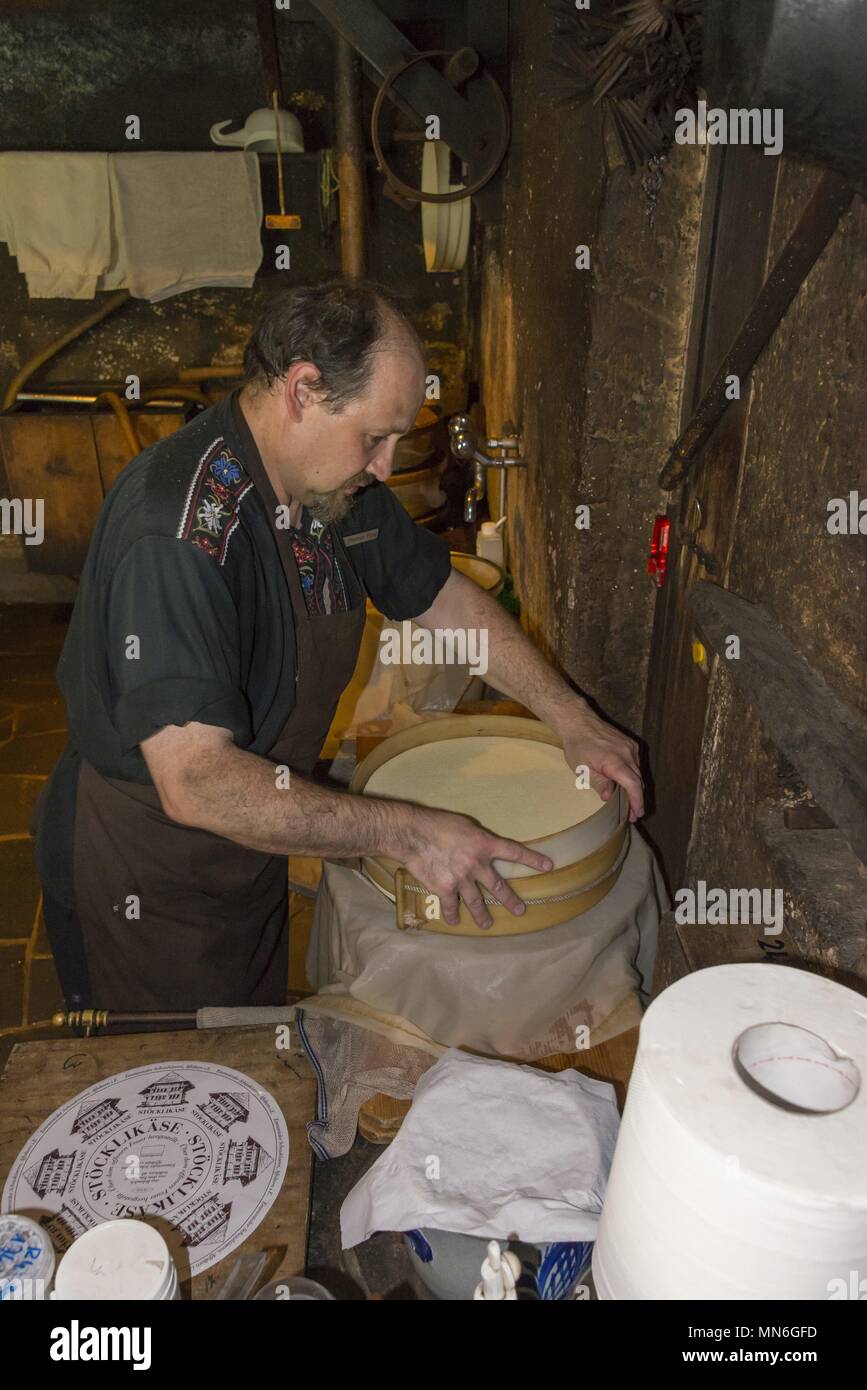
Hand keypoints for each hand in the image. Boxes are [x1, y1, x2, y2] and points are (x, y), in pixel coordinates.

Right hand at [397, 807, 552, 930]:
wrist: (413, 834)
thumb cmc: (437, 823)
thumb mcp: (464, 825)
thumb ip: (477, 839)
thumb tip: (482, 847)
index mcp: (484, 844)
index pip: (515, 852)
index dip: (533, 859)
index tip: (548, 866)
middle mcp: (477, 864)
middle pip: (498, 885)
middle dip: (510, 900)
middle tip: (520, 910)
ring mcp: (462, 879)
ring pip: (476, 901)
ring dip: (483, 915)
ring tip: (488, 924)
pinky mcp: (445, 889)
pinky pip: (452, 906)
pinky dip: (453, 915)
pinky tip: (455, 922)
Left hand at [558, 702, 643, 822]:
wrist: (579, 721)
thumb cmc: (577, 745)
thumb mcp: (582, 768)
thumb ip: (598, 782)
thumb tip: (609, 797)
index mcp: (615, 761)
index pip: (633, 784)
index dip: (637, 800)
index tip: (638, 813)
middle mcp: (627, 753)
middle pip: (638, 781)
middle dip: (637, 799)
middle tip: (633, 815)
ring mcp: (630, 747)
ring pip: (639, 772)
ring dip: (636, 788)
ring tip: (631, 803)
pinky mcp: (630, 744)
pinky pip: (636, 763)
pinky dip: (634, 775)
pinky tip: (628, 785)